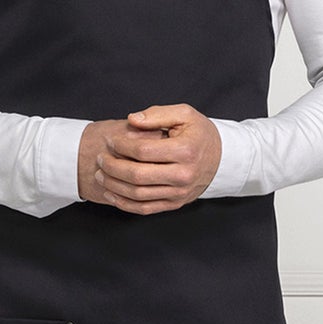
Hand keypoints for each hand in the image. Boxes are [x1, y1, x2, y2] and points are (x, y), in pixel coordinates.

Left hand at [77, 103, 220, 213]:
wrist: (221, 159)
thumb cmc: (199, 134)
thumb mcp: (184, 114)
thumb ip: (157, 114)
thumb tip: (132, 120)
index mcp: (185, 151)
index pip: (143, 150)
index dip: (121, 145)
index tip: (110, 140)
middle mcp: (183, 175)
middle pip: (137, 175)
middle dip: (112, 166)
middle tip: (100, 158)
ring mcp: (179, 193)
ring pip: (137, 194)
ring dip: (113, 185)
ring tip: (100, 174)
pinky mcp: (175, 204)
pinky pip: (144, 208)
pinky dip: (124, 203)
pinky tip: (111, 193)